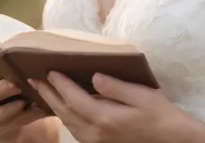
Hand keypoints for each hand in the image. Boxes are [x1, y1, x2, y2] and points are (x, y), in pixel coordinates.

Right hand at [0, 65, 44, 142]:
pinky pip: (9, 126)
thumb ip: (3, 67)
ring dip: (15, 109)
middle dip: (0, 90)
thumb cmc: (6, 83)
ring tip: (31, 101)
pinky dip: (26, 117)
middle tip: (16, 86)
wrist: (7, 113)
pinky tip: (38, 109)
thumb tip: (17, 52)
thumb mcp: (2, 74)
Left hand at [29, 71, 203, 142]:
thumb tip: (94, 76)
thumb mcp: (141, 95)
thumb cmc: (158, 113)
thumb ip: (116, 87)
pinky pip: (75, 129)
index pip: (75, 99)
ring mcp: (96, 141)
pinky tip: (63, 108)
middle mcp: (96, 133)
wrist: (170, 138)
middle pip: (66, 112)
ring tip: (43, 90)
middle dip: (49, 94)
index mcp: (105, 118)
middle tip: (34, 78)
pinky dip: (65, 116)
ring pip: (68, 123)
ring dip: (54, 106)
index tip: (49, 69)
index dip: (61, 84)